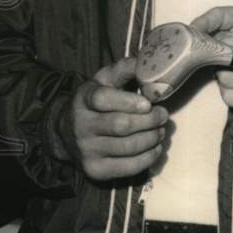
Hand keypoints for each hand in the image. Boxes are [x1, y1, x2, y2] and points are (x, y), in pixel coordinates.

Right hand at [58, 57, 168, 180]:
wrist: (69, 131)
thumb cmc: (97, 101)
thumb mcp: (105, 79)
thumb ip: (125, 69)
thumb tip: (147, 61)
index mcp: (84, 99)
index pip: (102, 99)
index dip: (128, 102)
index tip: (148, 104)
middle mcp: (81, 126)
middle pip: (121, 125)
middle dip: (149, 121)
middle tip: (163, 116)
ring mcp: (87, 150)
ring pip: (127, 147)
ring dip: (152, 139)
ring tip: (161, 131)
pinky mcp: (94, 170)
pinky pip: (127, 168)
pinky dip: (148, 158)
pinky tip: (156, 148)